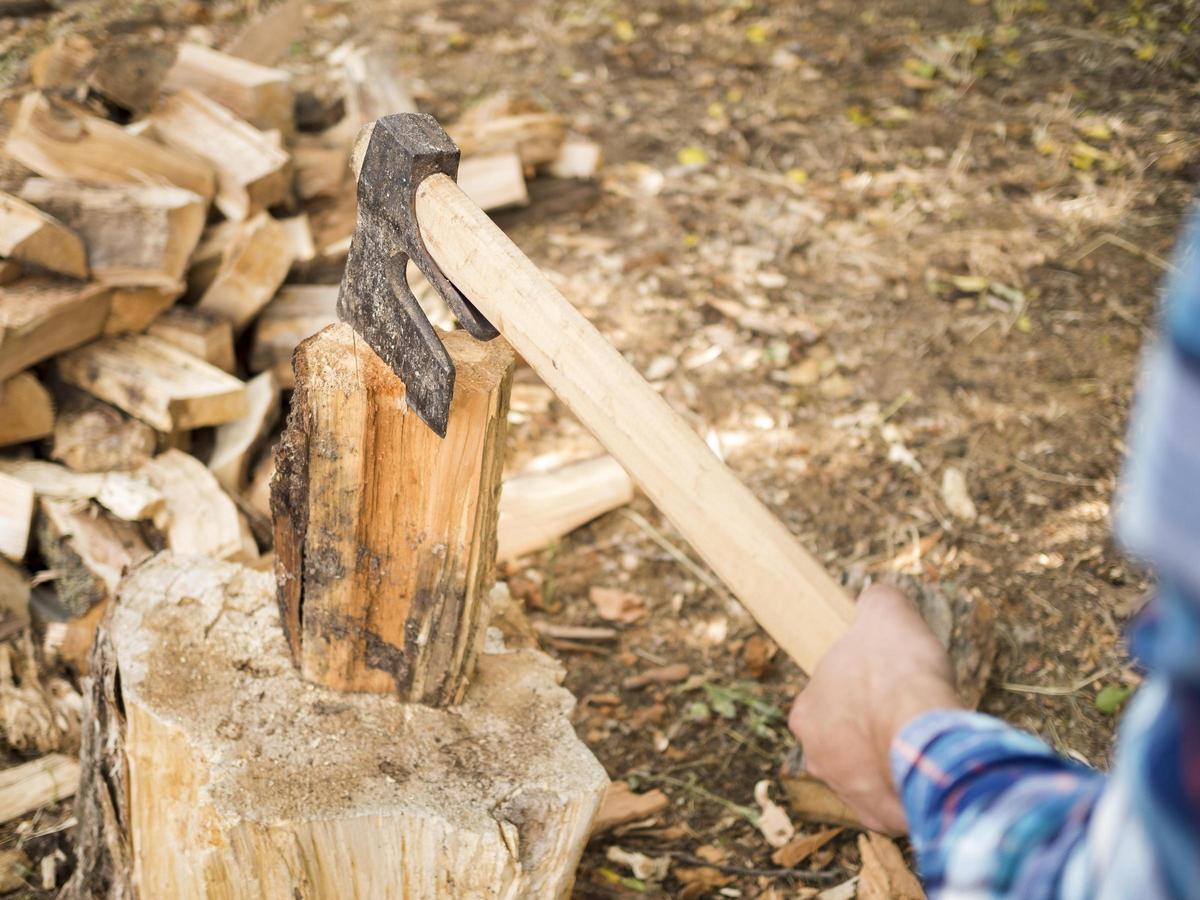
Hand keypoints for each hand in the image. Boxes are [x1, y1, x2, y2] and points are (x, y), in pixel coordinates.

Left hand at [788, 583, 963, 833]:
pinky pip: (894, 802)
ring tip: (920, 743)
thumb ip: (877, 602)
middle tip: (905, 714)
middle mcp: (815, 755)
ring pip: (867, 773)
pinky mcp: (877, 816)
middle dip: (871, 729)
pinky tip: (928, 770)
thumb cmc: (898, 672)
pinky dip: (910, 789)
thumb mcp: (886, 612)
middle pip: (843, 740)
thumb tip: (878, 595)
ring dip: (889, 760)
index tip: (886, 683)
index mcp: (806, 711)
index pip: (825, 699)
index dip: (858, 688)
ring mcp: (845, 790)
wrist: (923, 732)